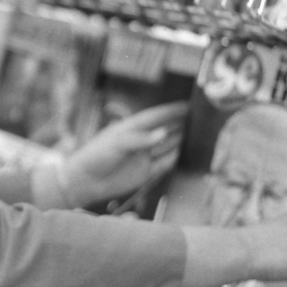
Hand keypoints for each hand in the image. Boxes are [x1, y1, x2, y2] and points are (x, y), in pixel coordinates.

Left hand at [61, 101, 187, 208]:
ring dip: (181, 141)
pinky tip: (187, 154)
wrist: (86, 181)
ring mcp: (144, 157)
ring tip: (199, 135)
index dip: (171, 111)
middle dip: (181, 124)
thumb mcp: (117, 143)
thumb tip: (165, 133)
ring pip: (167, 146)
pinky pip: (165, 164)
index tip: (188, 105)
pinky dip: (176, 159)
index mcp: (131, 128)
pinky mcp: (145, 173)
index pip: (155, 116)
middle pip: (165, 130)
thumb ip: (141, 139)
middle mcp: (140, 141)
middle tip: (200, 119)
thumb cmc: (97, 156)